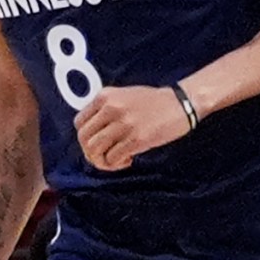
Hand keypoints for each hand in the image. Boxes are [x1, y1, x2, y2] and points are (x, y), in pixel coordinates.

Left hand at [74, 84, 195, 171]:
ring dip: (102, 161)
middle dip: (91, 153)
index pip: (79, 123)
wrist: (180, 103)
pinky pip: (113, 158)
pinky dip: (117, 164)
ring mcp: (124, 123)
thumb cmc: (154, 102)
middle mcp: (111, 108)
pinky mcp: (136, 138)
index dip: (85, 138)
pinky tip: (128, 159)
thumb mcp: (123, 96)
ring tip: (116, 160)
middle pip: (84, 138)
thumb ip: (105, 110)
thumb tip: (92, 134)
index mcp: (105, 96)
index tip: (97, 144)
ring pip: (94, 150)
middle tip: (104, 157)